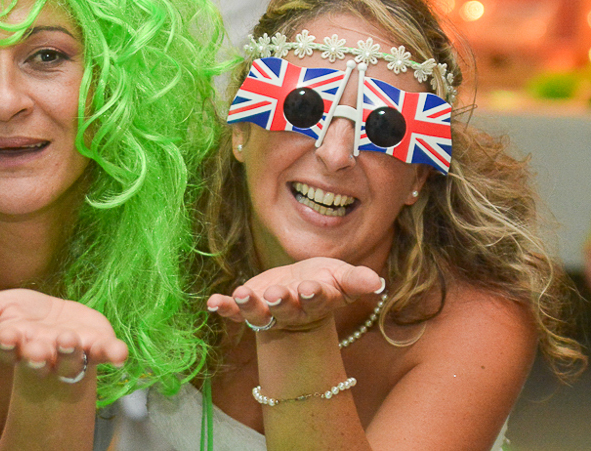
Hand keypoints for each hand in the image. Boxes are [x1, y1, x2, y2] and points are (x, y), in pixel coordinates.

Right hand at [0, 289, 127, 382]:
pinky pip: (106, 354)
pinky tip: (120, 353)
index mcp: (16, 345)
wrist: (60, 319)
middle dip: (39, 354)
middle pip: (39, 358)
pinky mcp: (98, 347)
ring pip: (70, 358)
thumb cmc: (25, 317)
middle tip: (39, 348)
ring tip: (70, 339)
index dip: (8, 342)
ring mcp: (72, 353)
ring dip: (71, 351)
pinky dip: (113, 353)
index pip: (9, 347)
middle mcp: (44, 354)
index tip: (7, 335)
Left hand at [207, 257, 384, 332]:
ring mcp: (269, 312)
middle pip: (287, 310)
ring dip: (249, 306)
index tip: (310, 287)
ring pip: (259, 314)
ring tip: (241, 295)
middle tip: (277, 294)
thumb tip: (378, 282)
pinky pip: (234, 313)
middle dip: (282, 302)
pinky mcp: (249, 308)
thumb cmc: (325, 281)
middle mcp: (292, 311)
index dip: (314, 295)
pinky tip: (212, 303)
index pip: (318, 300)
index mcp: (318, 302)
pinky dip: (224, 308)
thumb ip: (357, 280)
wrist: (301, 290)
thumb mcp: (342, 276)